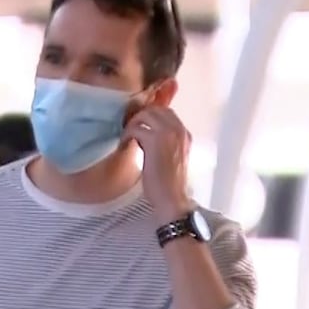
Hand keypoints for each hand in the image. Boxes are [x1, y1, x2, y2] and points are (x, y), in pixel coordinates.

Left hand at [122, 105, 193, 223]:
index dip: (150, 117)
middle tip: (130, 130)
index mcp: (185, 135)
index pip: (166, 112)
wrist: (172, 199)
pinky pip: (136, 128)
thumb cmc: (168, 184)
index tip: (139, 127)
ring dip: (133, 124)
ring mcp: (168, 133)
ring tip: (127, 137)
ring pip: (145, 115)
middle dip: (140, 118)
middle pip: (155, 110)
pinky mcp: (155, 141)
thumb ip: (164, 143)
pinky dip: (127, 135)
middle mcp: (179, 130)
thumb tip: (145, 134)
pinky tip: (124, 145)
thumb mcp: (170, 157)